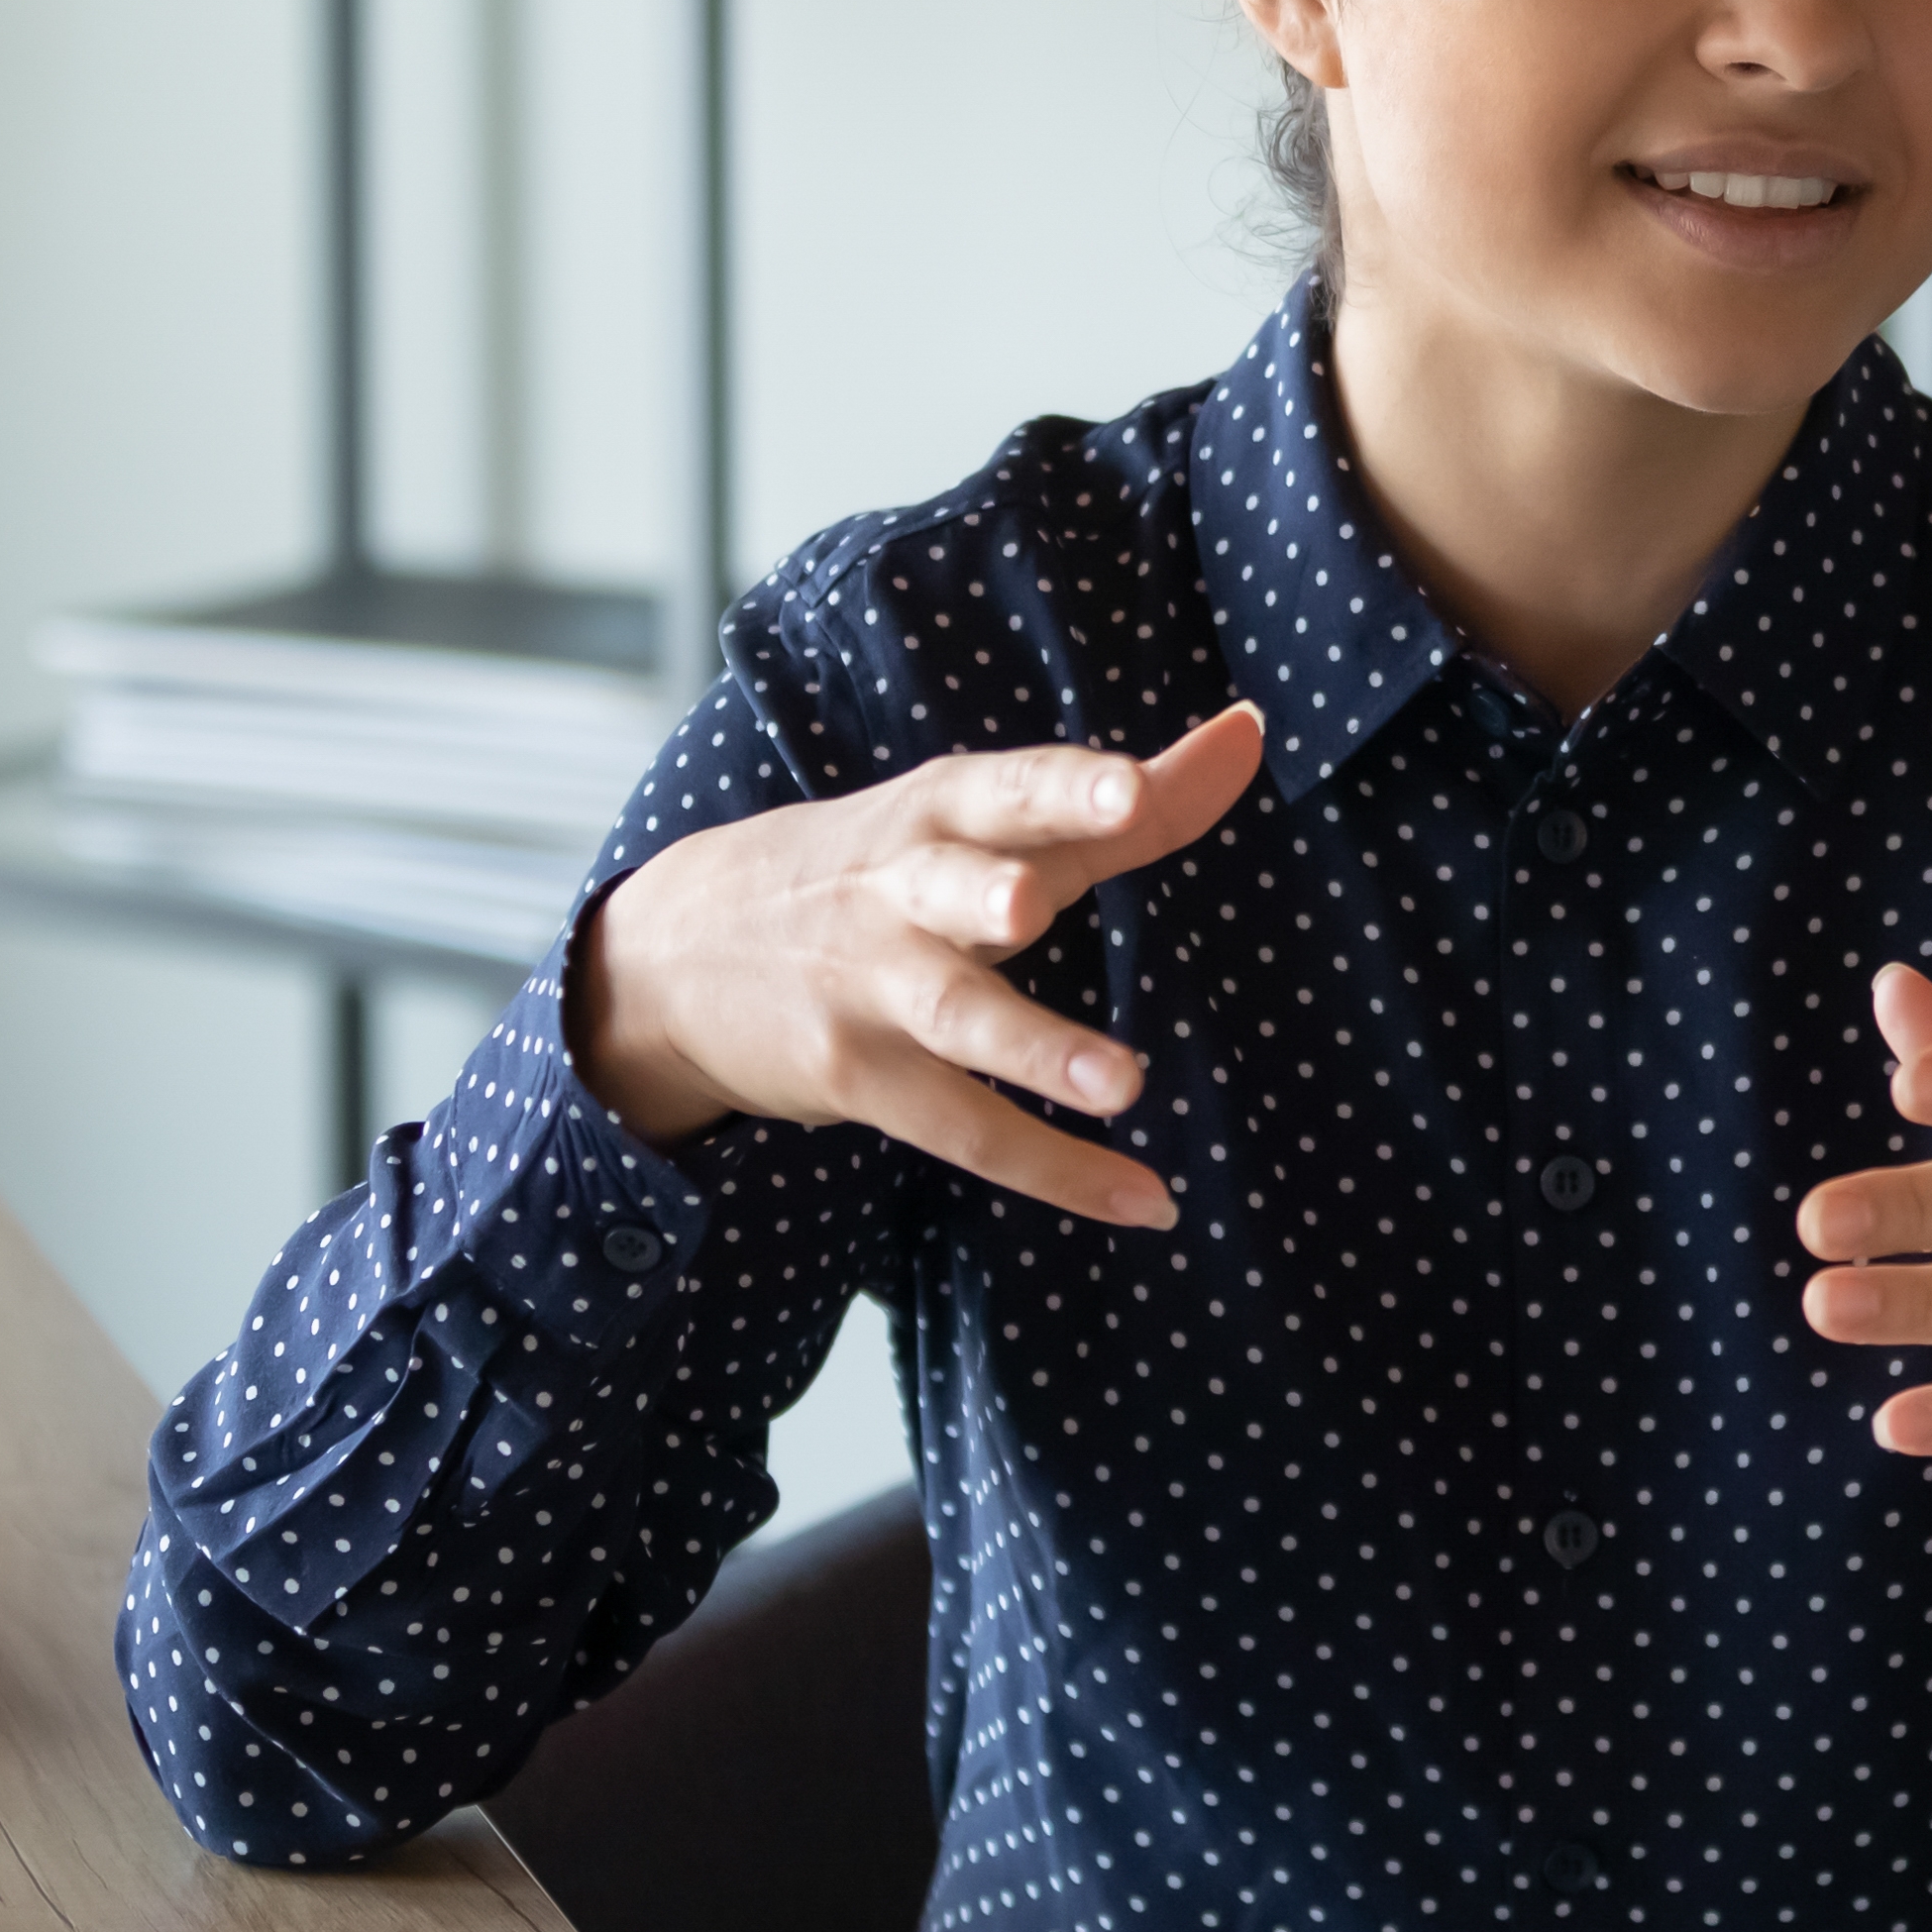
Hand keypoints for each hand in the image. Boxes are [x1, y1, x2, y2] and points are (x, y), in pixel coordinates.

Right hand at [568, 702, 1266, 1220]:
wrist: (677, 957)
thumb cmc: (879, 875)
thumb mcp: (981, 825)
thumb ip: (1122, 800)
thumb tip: (1253, 731)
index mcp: (939, 814)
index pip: (1008, 793)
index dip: (1068, 791)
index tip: (1129, 786)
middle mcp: (899, 892)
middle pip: (948, 888)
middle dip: (988, 893)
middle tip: (1033, 906)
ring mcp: (870, 990)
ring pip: (954, 1018)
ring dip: (1035, 1050)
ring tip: (1123, 1084)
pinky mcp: (858, 1078)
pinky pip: (966, 1130)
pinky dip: (1058, 1171)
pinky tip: (1145, 1201)